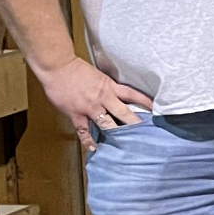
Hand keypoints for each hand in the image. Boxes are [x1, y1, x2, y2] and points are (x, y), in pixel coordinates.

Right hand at [39, 56, 154, 148]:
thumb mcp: (98, 75)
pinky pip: (84, 130)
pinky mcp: (76, 114)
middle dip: (135, 122)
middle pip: (123, 112)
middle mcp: (103, 98)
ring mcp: (90, 107)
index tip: (155, 109)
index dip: (144, 102)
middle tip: (145, 132)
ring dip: (116, 133)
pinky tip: (94, 147)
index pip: (132, 94)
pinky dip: (88, 140)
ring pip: (107, 123)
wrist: (58, 67)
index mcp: (109, 87)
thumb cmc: (76, 69)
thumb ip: (106, 87)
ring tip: (126, 142)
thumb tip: (114, 95)